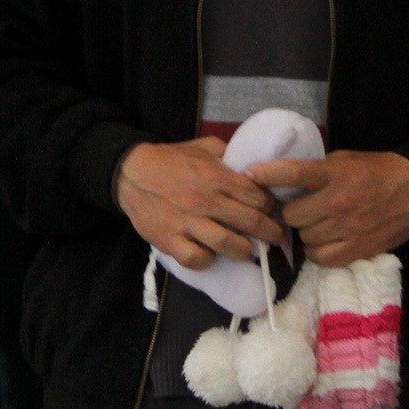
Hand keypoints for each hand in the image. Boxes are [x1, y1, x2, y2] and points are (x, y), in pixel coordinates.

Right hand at [117, 138, 282, 269]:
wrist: (131, 173)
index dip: (270, 205)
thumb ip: (229, 153)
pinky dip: (207, 260)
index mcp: (216, 176)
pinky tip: (211, 254)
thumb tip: (254, 162)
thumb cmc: (170, 160)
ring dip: (245, 250)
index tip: (274, 211)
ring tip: (249, 250)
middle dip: (270, 232)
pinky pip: (196, 259)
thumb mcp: (202, 147)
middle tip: (277, 237)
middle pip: (250, 221)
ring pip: (228, 243)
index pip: (258, 196)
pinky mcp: (170, 240)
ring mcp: (187, 222)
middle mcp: (205, 200)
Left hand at [249, 149, 408, 266]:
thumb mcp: (346, 161)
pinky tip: (325, 241)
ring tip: (318, 225)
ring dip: (306, 232)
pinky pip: (320, 257)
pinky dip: (318, 251)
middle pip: (293, 215)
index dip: (269, 173)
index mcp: (335, 174)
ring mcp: (347, 228)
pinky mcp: (356, 249)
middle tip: (300, 209)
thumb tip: (285, 180)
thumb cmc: (378, 171)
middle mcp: (338, 201)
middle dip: (293, 212)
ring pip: (304, 238)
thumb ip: (318, 170)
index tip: (250, 174)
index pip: (295, 173)